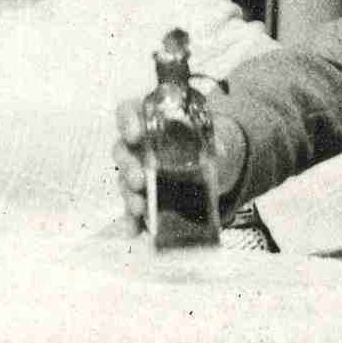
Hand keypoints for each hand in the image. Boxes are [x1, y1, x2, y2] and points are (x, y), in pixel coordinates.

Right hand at [110, 95, 248, 227]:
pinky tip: (135, 230)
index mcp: (146, 121)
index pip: (127, 112)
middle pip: (121, 152)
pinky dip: (131, 221)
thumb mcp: (206, 134)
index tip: (134, 134)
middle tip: (139, 179)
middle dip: (128, 167)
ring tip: (140, 207)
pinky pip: (131, 209)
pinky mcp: (141, 195)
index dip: (127, 121)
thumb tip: (220, 151)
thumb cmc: (196, 139)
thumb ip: (211, 140)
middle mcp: (135, 146)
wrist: (205, 158)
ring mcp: (135, 171)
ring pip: (124, 182)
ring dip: (129, 195)